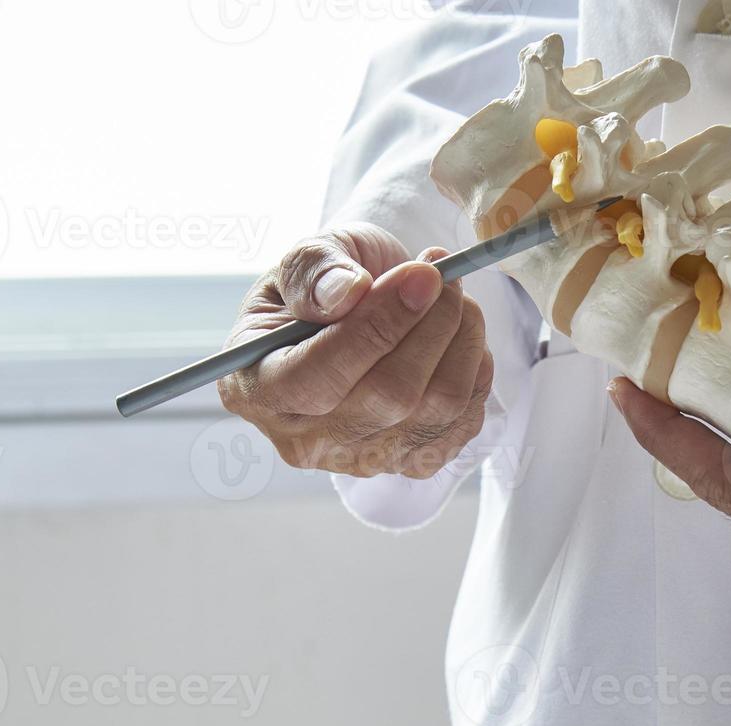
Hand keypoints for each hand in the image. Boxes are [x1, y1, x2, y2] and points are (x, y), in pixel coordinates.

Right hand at [218, 223, 492, 477]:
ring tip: (454, 296)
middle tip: (442, 276)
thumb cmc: (323, 285)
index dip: (376, 327)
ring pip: (435, 409)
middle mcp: (304, 439)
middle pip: (388, 398)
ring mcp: (362, 458)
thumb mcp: (305, 258)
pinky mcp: (412, 461)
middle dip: (430, 326)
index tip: (420, 276)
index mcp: (257, 388)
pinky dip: (473, 370)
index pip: (317, 379)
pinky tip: (458, 337)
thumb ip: (314, 271)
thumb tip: (346, 293)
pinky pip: (463, 421)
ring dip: (460, 341)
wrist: (357, 311)